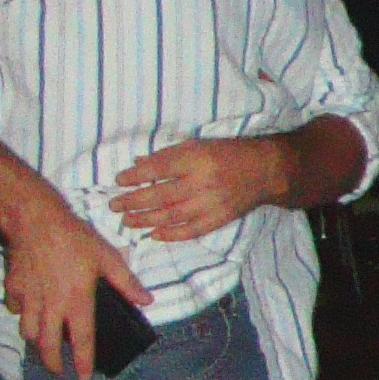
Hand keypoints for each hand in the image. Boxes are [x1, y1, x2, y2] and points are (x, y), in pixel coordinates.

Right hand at [2, 194, 150, 378]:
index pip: (83, 340)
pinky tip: (28, 313)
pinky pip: (15, 309)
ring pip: (27, 331)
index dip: (84, 362)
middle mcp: (51, 306)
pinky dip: (21, 315)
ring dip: (36, 342)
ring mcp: (29, 298)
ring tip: (44, 346)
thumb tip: (146, 301)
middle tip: (59, 372)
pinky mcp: (13, 287)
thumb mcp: (108, 258)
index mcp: (77, 302)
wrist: (35, 220)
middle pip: (47, 345)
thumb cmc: (75, 238)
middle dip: (52, 363)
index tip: (84, 377)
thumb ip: (127, 283)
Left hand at [108, 136, 282, 243]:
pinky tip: (154, 235)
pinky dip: (171, 235)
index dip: (134, 176)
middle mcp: (201, 182)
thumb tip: (137, 164)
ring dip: (144, 220)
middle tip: (114, 205)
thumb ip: (167, 155)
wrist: (265, 171)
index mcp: (195, 159)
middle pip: (158, 195)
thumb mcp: (197, 145)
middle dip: (132, 202)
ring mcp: (210, 204)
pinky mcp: (219, 219)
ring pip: (170, 216)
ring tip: (127, 221)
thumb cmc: (227, 153)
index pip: (156, 168)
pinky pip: (191, 231)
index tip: (118, 180)